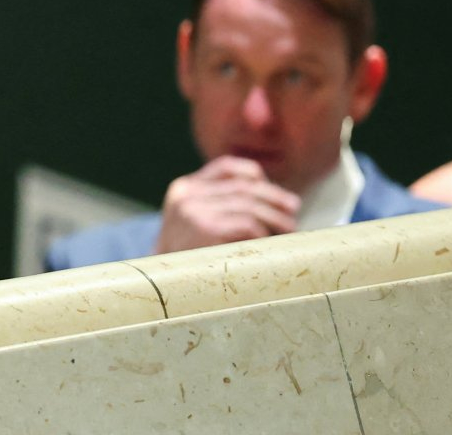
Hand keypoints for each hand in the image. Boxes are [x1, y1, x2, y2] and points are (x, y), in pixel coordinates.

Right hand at [154, 155, 300, 253]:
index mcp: (184, 187)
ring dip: (276, 217)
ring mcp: (193, 210)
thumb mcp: (193, 221)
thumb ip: (220, 205)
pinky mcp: (205, 229)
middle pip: (243, 186)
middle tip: (294, 210)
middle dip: (275, 197)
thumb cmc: (186, 256)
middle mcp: (187, 194)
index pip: (227, 167)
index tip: (274, 191)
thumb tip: (275, 200)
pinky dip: (263, 232)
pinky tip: (268, 242)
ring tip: (290, 228)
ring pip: (249, 205)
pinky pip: (247, 224)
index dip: (255, 175)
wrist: (156, 283)